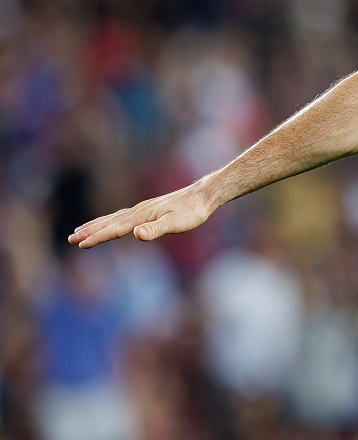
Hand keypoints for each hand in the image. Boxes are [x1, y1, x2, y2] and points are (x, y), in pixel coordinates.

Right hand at [68, 181, 216, 249]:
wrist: (204, 195)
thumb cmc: (192, 211)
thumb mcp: (176, 223)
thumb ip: (156, 230)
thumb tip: (136, 235)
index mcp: (142, 216)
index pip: (115, 229)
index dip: (97, 237)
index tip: (80, 244)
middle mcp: (139, 211)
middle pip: (109, 222)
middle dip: (90, 231)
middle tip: (71, 238)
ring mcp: (143, 209)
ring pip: (114, 217)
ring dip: (97, 224)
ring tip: (82, 230)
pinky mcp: (149, 209)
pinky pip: (123, 216)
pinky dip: (111, 220)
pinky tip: (111, 222)